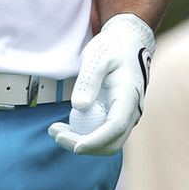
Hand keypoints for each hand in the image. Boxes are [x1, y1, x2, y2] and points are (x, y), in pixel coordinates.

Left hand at [49, 13, 154, 155]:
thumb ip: (89, 80)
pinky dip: (86, 136)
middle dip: (84, 146)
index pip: (115, 127)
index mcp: (129, 95)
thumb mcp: (97, 56)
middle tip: (56, 134)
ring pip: (108, 143)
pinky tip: (67, 125)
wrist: (128, 43)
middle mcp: (132, 110)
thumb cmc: (112, 48)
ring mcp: (127, 115)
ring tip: (56, 130)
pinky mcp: (119, 116)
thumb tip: (79, 106)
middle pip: (112, 143)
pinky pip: (104, 134)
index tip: (73, 145)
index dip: (94, 141)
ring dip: (82, 143)